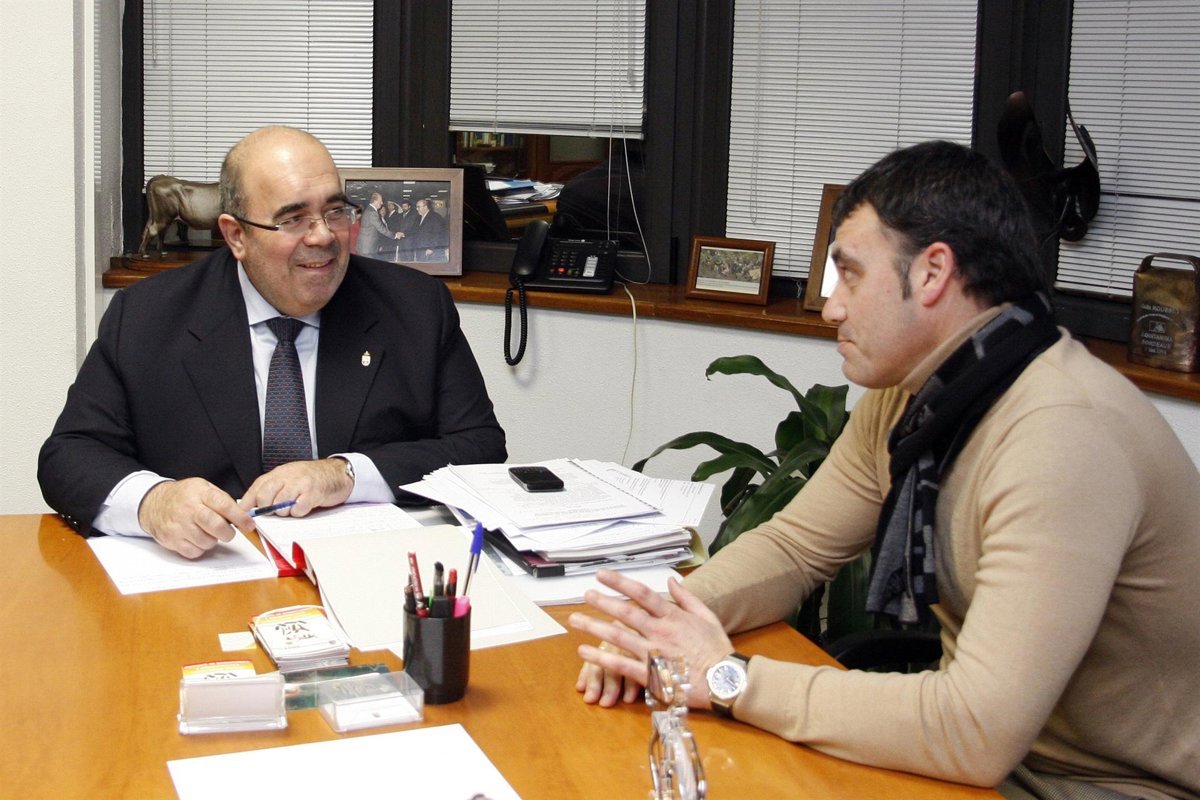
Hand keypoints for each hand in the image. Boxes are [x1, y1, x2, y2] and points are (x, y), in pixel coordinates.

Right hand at [138, 478, 250, 558]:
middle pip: (216, 526)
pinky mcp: (172, 540)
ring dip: (212, 540)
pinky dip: (200, 548)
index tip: (249, 524)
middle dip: (228, 533)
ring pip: (207, 542)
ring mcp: (178, 526)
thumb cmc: (184, 496)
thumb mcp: (203, 488)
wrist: (154, 503)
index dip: (240, 517)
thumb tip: (243, 516)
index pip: (224, 505)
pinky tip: (196, 538)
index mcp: (200, 493)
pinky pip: (195, 552)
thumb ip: (222, 500)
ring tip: (206, 532)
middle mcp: (188, 509)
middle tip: (227, 532)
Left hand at [239, 458, 353, 518]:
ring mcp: (300, 484)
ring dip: (284, 512)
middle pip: (264, 497)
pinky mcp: (313, 492)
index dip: (247, 506)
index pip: (255, 490)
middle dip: (266, 510)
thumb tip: (250, 508)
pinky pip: (297, 509)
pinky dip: (299, 512)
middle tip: (275, 512)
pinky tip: (305, 507)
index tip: (244, 519)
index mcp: (277, 474)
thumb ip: (270, 490)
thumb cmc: (310, 479)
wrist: (336, 473)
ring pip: (280, 505)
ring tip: (293, 507)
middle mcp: (286, 476)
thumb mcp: (287, 480)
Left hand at [569, 569, 735, 709]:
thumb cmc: (717, 649)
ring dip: (594, 627)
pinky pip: (620, 665)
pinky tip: (584, 652)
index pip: (641, 594)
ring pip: (617, 637)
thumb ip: (687, 597)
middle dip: (602, 602)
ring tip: (575, 619)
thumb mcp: (707, 616)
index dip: (620, 582)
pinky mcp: (650, 675)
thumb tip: (670, 580)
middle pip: (625, 613)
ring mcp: (653, 654)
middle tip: (585, 594)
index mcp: (672, 616)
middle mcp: (659, 632)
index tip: (602, 574)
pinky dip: (600, 658)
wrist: (725, 681)